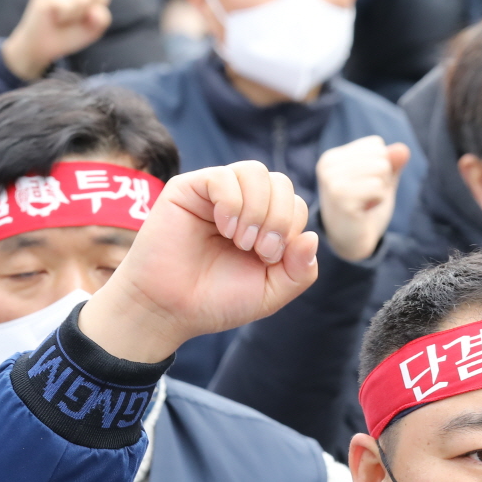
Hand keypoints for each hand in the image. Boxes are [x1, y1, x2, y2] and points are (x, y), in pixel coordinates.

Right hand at [1, 0, 112, 80]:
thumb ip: (102, 19)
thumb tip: (95, 11)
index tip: (82, 14)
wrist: (41, 47)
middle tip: (68, 17)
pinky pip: (66, 5)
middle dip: (85, 12)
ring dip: (73, 16)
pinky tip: (53, 17)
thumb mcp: (93, 29)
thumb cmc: (68, 34)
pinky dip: (63, 17)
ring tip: (60, 17)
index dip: (98, 6)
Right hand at [79, 161, 318, 362]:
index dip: (292, 228)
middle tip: (260, 251)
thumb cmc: (216, 301)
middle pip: (280, 182)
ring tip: (240, 240)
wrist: (169, 309)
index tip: (270, 259)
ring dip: (257, 209)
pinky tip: (223, 227)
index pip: (295, 204)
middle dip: (280, 218)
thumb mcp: (271, 293)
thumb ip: (300, 270)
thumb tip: (312, 236)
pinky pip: (222, 176)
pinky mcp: (188, 189)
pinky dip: (231, 202)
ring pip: (255, 172)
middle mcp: (242, 205)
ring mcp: (215, 194)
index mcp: (264, 225)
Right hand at [316, 136, 411, 261]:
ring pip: (381, 170)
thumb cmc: (364, 210)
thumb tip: (404, 149)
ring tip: (364, 203)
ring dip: (380, 191)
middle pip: (380, 157)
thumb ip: (391, 162)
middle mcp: (328, 165)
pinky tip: (364, 211)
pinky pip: (378, 188)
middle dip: (382, 180)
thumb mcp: (380, 181)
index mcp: (332, 157)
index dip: (381, 168)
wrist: (351, 243)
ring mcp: (332, 181)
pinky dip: (378, 200)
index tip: (363, 187)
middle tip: (365, 198)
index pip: (376, 145)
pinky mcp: (341, 197)